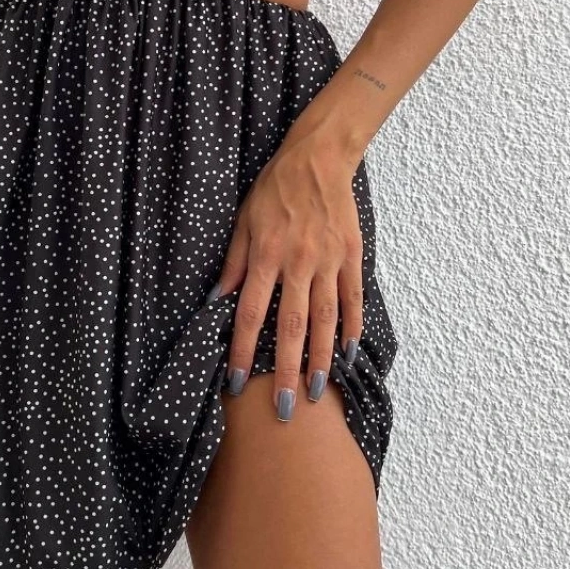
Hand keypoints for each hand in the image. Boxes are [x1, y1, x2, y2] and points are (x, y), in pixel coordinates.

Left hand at [215, 131, 362, 418]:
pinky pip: (353, 299)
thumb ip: (233, 263)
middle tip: (286, 409)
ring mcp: (329, 262)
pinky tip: (347, 355)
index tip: (238, 383)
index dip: (244, 351)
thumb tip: (216, 301)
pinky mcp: (351, 256)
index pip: (251, 314)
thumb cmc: (273, 189)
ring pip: (326, 320)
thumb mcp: (243, 221)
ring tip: (318, 392)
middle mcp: (299, 263)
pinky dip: (352, 328)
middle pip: (292, 327)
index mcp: (267, 256)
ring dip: (321, 359)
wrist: (318, 159)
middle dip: (288, 371)